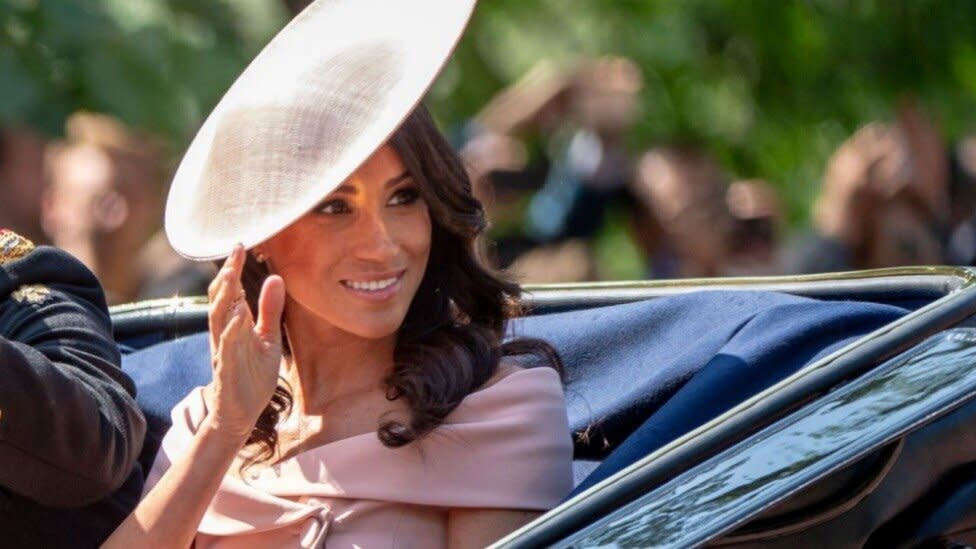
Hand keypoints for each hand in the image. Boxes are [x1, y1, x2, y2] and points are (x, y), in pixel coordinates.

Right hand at [204, 244, 285, 442]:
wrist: (241, 412)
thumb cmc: (253, 374)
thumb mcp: (268, 338)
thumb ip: (270, 310)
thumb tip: (276, 278)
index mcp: (234, 324)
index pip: (231, 291)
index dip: (234, 268)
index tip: (240, 245)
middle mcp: (224, 333)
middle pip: (221, 299)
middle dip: (227, 276)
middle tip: (234, 253)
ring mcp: (223, 350)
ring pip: (218, 319)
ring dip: (225, 297)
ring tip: (231, 275)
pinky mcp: (227, 368)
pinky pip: (226, 346)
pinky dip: (231, 330)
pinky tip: (239, 316)